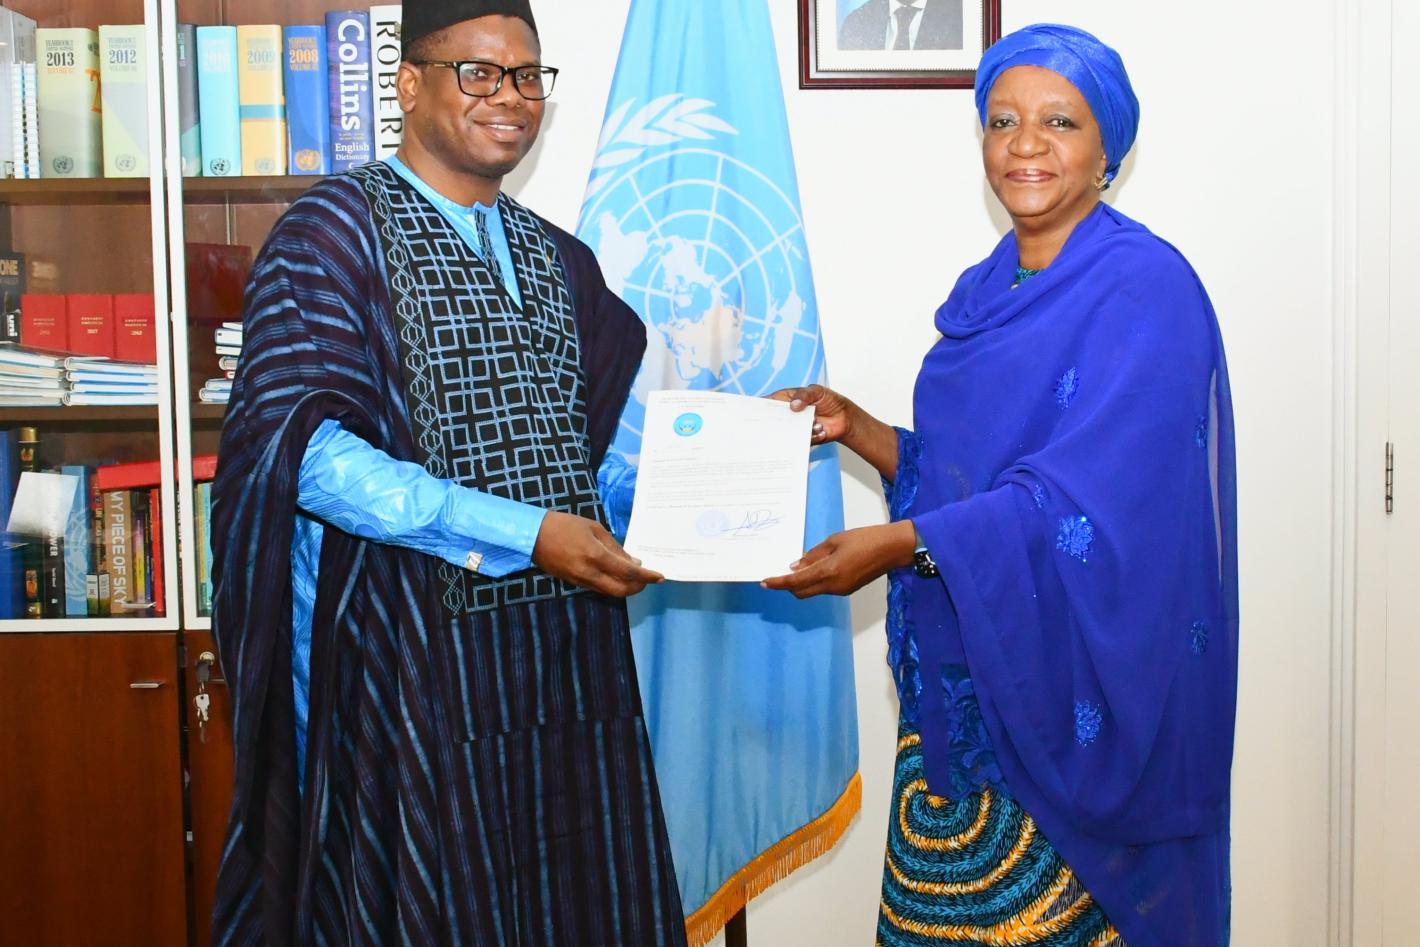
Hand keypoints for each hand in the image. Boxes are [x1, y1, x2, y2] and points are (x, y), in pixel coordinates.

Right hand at [532, 511, 663, 597]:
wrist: (532, 536)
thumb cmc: (564, 525)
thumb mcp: (594, 528)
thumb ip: (614, 547)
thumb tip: (633, 562)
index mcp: (595, 556)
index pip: (628, 572)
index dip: (646, 576)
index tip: (660, 577)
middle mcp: (589, 573)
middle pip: (621, 590)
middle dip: (638, 587)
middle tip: (648, 579)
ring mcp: (580, 581)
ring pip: (610, 592)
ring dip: (626, 588)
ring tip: (636, 577)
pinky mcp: (574, 583)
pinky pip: (598, 588)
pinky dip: (612, 585)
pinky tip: (617, 576)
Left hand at [761, 521, 915, 598]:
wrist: (893, 548)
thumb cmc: (865, 538)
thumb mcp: (835, 540)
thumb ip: (814, 554)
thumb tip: (795, 566)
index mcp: (828, 572)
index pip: (796, 582)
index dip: (778, 583)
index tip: (764, 582)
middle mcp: (833, 586)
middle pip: (801, 592)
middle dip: (787, 586)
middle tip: (777, 574)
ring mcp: (841, 590)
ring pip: (813, 591)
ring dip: (801, 583)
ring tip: (796, 567)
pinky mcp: (847, 589)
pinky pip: (824, 588)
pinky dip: (815, 581)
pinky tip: (815, 568)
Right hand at [768, 384, 858, 446]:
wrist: (844, 417)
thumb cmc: (830, 400)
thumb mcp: (817, 391)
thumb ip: (804, 395)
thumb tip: (793, 405)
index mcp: (787, 399)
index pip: (769, 402)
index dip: (762, 407)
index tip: (758, 412)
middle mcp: (789, 414)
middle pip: (774, 420)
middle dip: (777, 424)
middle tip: (785, 423)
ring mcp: (796, 427)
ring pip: (788, 433)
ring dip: (803, 429)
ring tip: (816, 423)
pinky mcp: (804, 438)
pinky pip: (802, 441)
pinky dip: (813, 436)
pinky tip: (822, 430)